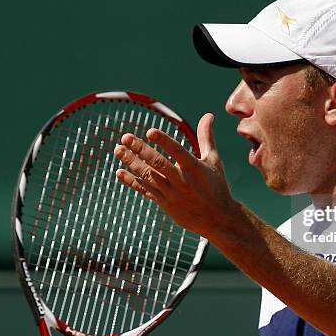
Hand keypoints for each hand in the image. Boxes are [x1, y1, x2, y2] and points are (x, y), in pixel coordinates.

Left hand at [114, 113, 235, 237]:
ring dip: (131, 163)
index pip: (178, 152)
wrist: (217, 219)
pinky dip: (132, 181)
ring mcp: (172, 194)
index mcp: (195, 168)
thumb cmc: (217, 186)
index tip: (150, 131)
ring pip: (148, 176)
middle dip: (140, 149)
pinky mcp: (165, 204)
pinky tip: (120, 172)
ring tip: (118, 150)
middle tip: (125, 137)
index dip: (164, 141)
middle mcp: (182, 181)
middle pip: (158, 164)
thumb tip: (208, 115)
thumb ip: (206, 137)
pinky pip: (145, 191)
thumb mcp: (213, 160)